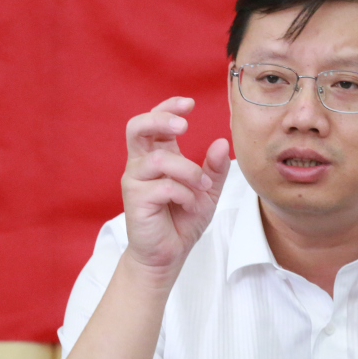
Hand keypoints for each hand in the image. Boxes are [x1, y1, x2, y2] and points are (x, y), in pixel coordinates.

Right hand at [121, 97, 229, 277]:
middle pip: (137, 127)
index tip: (189, 104)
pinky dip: (184, 193)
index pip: (154, 121)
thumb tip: (222, 142)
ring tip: (202, 187)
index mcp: (157, 155)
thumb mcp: (208, 191)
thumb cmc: (183, 220)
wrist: (169, 254)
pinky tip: (190, 204)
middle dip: (160, 120)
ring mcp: (135, 181)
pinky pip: (163, 187)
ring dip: (188, 170)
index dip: (168, 107)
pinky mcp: (135, 200)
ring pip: (159, 159)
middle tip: (183, 126)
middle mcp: (141, 164)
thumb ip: (215, 168)